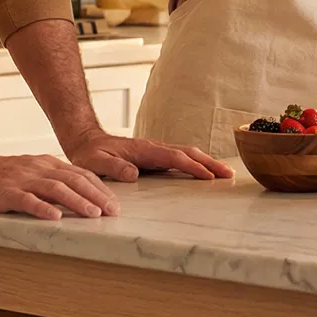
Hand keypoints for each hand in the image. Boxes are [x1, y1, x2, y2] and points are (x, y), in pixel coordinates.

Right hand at [0, 149, 119, 220]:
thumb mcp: (30, 173)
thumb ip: (50, 181)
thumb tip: (78, 195)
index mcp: (46, 164)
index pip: (80, 174)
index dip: (99, 188)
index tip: (114, 203)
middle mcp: (37, 169)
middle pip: (73, 180)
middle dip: (96, 196)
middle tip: (112, 211)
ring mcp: (21, 180)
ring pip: (55, 189)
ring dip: (77, 201)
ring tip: (93, 214)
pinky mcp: (4, 193)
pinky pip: (26, 200)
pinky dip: (42, 208)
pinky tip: (55, 217)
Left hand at [65, 130, 233, 182]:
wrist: (87, 140)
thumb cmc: (91, 153)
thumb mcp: (95, 162)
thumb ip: (113, 167)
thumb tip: (133, 174)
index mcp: (144, 150)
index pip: (175, 158)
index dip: (193, 167)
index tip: (209, 176)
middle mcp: (154, 147)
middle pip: (188, 153)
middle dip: (210, 163)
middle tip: (230, 175)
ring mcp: (156, 150)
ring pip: (187, 154)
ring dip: (207, 162)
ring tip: (225, 173)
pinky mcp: (155, 155)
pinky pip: (180, 158)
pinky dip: (196, 163)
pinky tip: (204, 171)